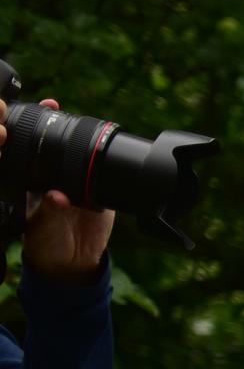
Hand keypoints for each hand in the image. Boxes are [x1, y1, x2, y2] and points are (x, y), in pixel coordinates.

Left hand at [2, 98, 116, 282]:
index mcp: (30, 182)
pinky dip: (100, 153)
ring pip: (71, 151)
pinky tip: (99, 136)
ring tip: (60, 109)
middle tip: (50, 106)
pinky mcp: (98, 189)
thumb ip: (51, 213)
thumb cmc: (46, 243)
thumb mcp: (43, 229)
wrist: (73, 262)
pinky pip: (101, 169)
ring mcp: (74, 180)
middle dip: (45, 121)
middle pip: (46, 144)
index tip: (19, 117)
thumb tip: (58, 197)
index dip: (18, 133)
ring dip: (70, 129)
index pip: (23, 152)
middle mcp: (49, 176)